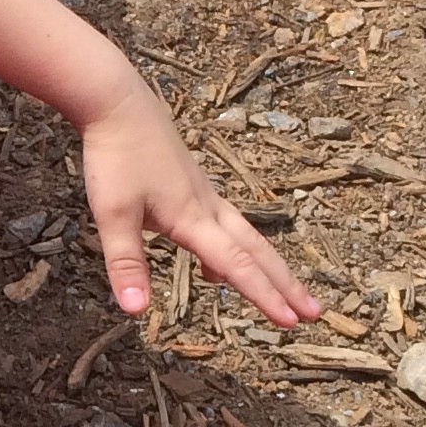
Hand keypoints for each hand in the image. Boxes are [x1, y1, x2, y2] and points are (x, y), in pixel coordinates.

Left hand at [78, 75, 318, 328]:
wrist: (119, 103)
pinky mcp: (193, 186)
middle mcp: (209, 207)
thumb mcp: (112, 215)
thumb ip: (126, 264)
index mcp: (194, 219)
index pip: (238, 266)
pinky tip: (213, 268)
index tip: (291, 323)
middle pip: (256, 252)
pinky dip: (233, 250)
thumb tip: (136, 310)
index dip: (265, 297)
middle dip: (285, 285)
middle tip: (314, 313)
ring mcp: (204, 194)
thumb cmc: (116, 157)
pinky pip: (225, 225)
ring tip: (283, 295)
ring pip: (246, 236)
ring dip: (267, 266)